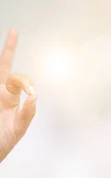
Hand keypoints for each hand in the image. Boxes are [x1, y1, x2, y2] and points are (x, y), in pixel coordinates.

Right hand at [0, 28, 36, 162]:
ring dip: (4, 58)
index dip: (24, 82)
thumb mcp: (18, 130)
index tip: (30, 91)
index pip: (18, 79)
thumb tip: (34, 96)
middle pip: (3, 65)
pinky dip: (3, 78)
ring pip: (0, 70)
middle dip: (9, 48)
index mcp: (10, 98)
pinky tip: (2, 84)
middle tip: (14, 31)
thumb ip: (27, 114)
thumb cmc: (3, 141)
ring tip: (11, 43)